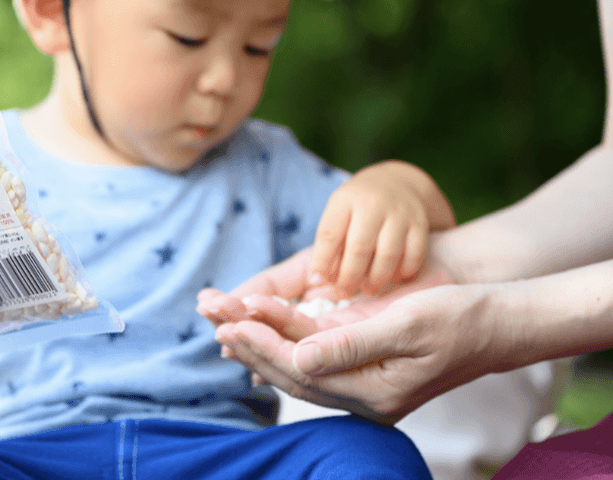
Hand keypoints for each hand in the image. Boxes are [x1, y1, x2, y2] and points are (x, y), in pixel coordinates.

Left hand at [211, 268, 505, 424]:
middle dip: (252, 345)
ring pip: (299, 367)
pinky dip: (285, 340)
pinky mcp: (364, 365)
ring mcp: (364, 383)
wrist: (499, 325)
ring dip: (261, 345)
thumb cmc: (461, 318)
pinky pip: (315, 357)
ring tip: (224, 323)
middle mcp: (364, 396)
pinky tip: (259, 329)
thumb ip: (352, 344)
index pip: (303, 370)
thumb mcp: (408, 324)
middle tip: (215, 318)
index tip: (233, 320)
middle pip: (294, 373)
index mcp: (375, 393)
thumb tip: (299, 358)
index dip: (265, 344)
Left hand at [310, 161, 453, 298]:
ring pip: (388, 255)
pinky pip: (413, 256)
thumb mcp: (338, 214)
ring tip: (367, 289)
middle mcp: (373, 203)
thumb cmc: (358, 207)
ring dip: (375, 280)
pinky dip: (402, 273)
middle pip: (359, 248)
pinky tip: (392, 278)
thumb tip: (317, 280)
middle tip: (343, 293)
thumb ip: (329, 245)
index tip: (317, 281)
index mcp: (345, 200)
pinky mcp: (420, 223)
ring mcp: (400, 213)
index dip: (322, 261)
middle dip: (349, 278)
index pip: (330, 234)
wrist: (395, 182)